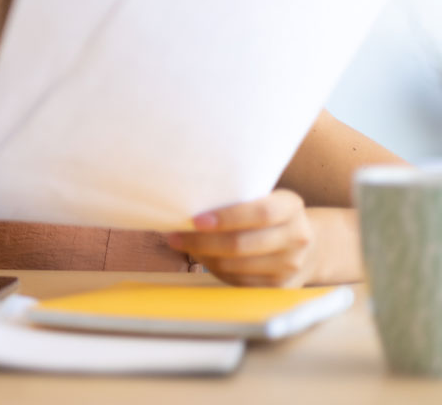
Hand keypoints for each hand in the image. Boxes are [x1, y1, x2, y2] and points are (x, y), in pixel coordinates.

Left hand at [165, 189, 317, 286]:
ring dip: (204, 257)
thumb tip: (190, 201)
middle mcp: (296, 237)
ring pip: (236, 266)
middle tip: (175, 237)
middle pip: (242, 244)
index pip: (261, 213)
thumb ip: (239, 198)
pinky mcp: (280, 287)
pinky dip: (215, 270)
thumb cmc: (271, 216)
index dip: (227, 218)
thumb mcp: (266, 198)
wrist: (310, 247)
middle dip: (203, 242)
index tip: (196, 220)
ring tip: (183, 246)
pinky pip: (239, 281)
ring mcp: (290, 265)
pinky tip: (202, 259)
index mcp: (291, 207)